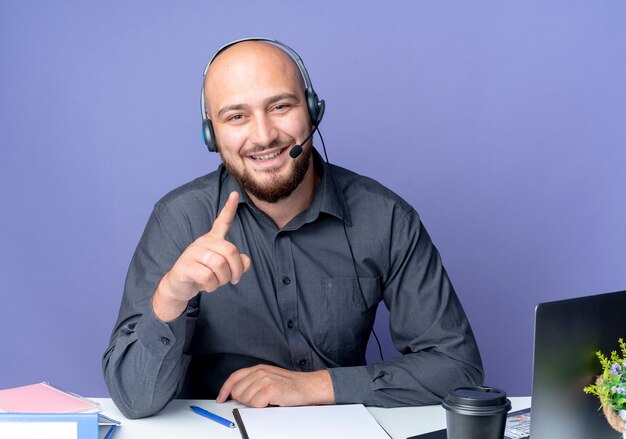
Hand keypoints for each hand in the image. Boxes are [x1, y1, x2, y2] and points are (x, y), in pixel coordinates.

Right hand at [153, 191, 251, 320]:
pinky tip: (207, 286)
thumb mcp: (224, 270)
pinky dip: (212, 286)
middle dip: (236, 270)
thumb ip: (238, 264)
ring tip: (217, 283)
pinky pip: (207, 276)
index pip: (222, 221)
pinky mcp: (185, 266)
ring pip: (220, 265)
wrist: (179, 287)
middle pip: (231, 251)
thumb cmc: (204, 275)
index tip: (235, 193)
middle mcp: (203, 242)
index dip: (229, 208)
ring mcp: (193, 253)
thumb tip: (245, 261)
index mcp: (213, 240)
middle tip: (233, 280)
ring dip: (223, 280)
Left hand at [216, 365, 334, 407]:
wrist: (308, 387)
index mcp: (258, 368)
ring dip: (254, 404)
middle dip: (244, 400)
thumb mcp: (269, 377)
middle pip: (237, 391)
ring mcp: (265, 379)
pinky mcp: (270, 389)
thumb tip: (238, 393)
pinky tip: (270, 402)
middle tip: (259, 400)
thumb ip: (254, 381)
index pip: (234, 377)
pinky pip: (255, 404)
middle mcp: (259, 372)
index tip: (221, 398)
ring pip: (245, 399)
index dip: (225, 389)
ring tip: (267, 400)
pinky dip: (261, 407)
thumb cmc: (290, 385)